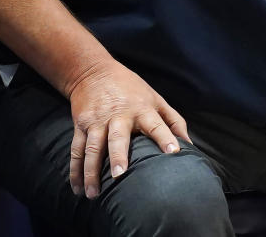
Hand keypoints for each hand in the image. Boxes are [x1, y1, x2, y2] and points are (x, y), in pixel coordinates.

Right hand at [66, 59, 189, 198]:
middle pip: (117, 137)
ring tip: (93, 194)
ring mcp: (97, 121)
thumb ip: (173, 121)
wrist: (93, 71)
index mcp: (141, 109)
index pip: (156, 124)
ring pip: (92, 148)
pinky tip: (77, 189)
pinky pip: (77, 150)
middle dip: (118, 156)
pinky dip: (75, 171)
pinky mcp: (81, 125)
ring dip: (91, 172)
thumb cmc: (131, 89)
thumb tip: (190, 145)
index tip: (174, 152)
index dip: (165, 137)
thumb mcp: (155, 98)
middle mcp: (118, 115)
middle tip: (118, 176)